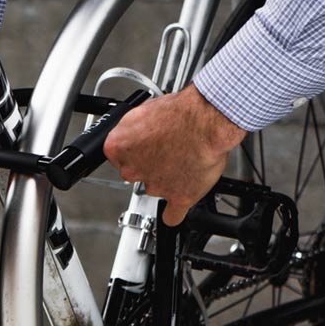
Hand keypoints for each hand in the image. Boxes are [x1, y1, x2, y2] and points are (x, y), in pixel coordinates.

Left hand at [102, 83, 245, 226]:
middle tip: (166, 152)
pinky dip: (174, 212)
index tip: (144, 146)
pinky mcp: (178, 197)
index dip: (135, 149)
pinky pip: (172, 216)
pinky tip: (176, 206)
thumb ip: (136, 128)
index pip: (118, 155)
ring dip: (166, 179)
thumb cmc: (180, 112)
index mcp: (118, 145)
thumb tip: (137, 132)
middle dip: (148, 165)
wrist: (206, 121)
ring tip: (183, 162)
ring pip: (155, 188)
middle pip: (134, 173)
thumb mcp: (145, 109)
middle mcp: (132, 169)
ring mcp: (155, 186)